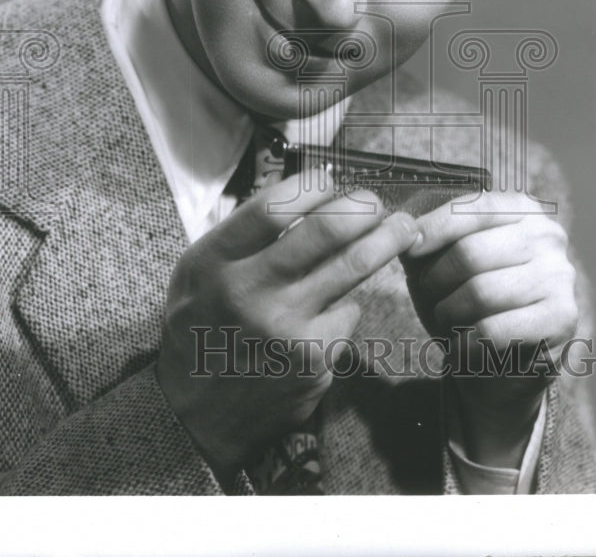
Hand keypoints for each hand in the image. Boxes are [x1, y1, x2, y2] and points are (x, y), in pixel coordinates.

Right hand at [157, 168, 418, 477]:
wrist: (193, 413)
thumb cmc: (204, 325)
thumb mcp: (201, 269)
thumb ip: (245, 234)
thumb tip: (311, 194)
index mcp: (216, 261)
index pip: (274, 207)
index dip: (313, 186)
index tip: (331, 182)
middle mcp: (250, 291)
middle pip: (326, 230)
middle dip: (364, 207)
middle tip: (377, 201)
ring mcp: (287, 328)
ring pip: (355, 266)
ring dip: (387, 240)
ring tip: (402, 229)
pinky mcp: (315, 360)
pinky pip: (350, 312)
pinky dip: (347, 304)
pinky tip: (330, 311)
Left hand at [400, 189, 577, 466]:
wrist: (503, 364)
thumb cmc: (468, 301)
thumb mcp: (442, 262)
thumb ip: (424, 240)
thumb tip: (398, 226)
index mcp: (521, 208)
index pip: (471, 209)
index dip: (432, 228)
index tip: (406, 248)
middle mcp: (547, 235)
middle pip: (470, 253)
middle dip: (436, 280)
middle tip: (428, 297)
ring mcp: (560, 276)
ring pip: (481, 292)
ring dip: (449, 312)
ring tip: (445, 320)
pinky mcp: (562, 319)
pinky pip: (495, 330)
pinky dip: (466, 343)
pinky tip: (462, 347)